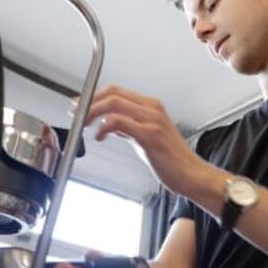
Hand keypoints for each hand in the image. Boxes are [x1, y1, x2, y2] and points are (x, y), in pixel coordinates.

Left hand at [78, 85, 206, 196]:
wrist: (192, 175)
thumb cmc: (173, 161)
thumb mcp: (146, 138)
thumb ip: (129, 128)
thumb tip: (110, 124)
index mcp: (151, 107)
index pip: (117, 92)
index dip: (95, 96)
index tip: (80, 104)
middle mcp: (152, 109)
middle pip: (113, 93)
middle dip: (89, 101)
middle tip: (75, 112)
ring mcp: (152, 120)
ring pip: (114, 104)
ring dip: (92, 112)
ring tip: (83, 124)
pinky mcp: (150, 135)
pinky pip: (119, 122)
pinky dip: (104, 126)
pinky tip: (99, 137)